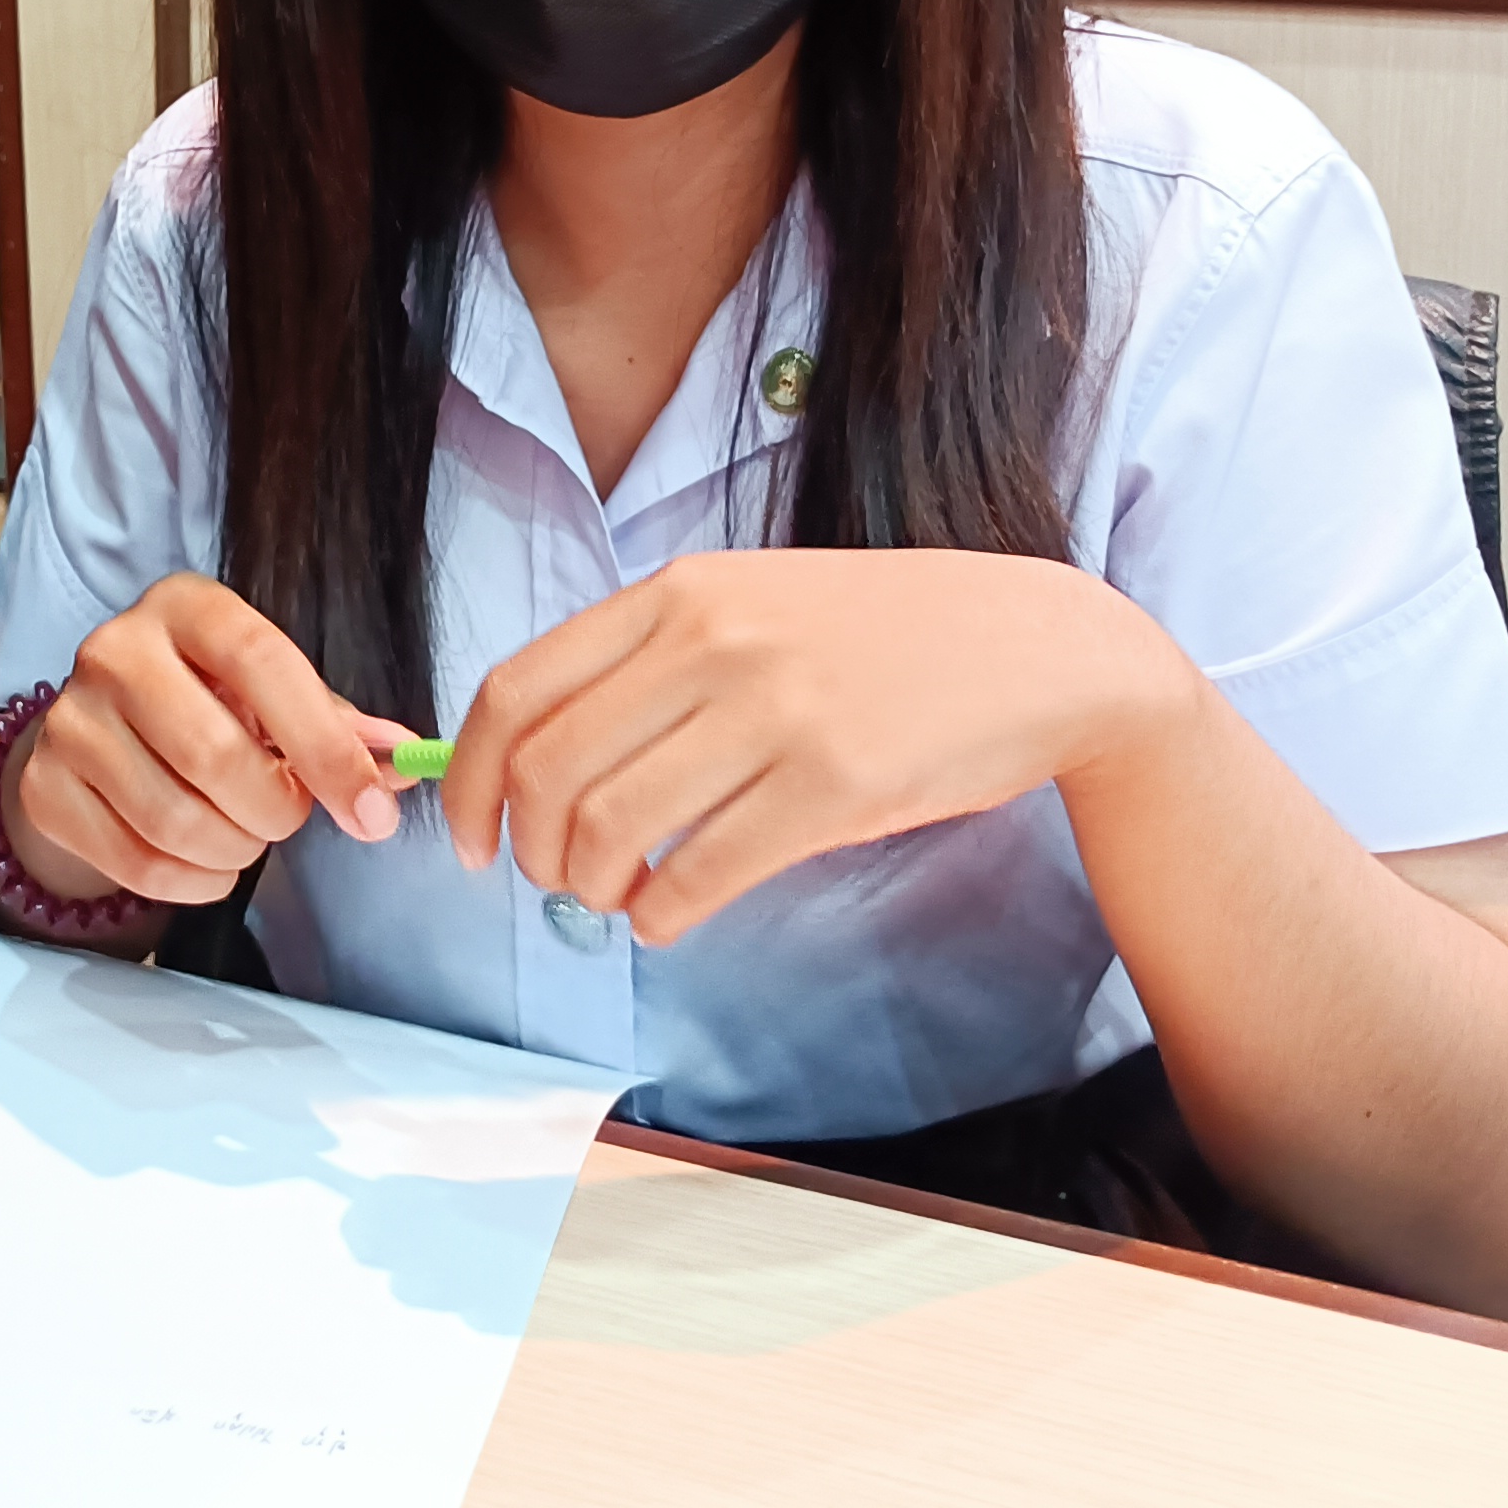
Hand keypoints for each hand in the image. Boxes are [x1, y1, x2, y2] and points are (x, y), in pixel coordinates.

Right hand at [10, 573, 415, 901]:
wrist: (99, 729)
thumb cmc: (208, 700)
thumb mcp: (271, 691)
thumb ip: (337, 724)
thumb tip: (405, 760)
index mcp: (186, 607)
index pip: (263, 662)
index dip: (324, 744)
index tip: (371, 810)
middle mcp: (115, 650)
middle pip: (213, 754)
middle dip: (276, 810)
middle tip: (289, 817)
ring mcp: (69, 719)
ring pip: (174, 819)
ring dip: (235, 852)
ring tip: (244, 837)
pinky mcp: (44, 788)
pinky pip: (136, 862)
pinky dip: (192, 883)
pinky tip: (206, 866)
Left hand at [439, 549, 1198, 942]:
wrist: (1037, 648)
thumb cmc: (881, 639)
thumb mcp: (752, 605)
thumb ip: (650, 661)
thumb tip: (536, 756)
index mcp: (677, 591)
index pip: (519, 690)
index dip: (470, 780)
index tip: (472, 835)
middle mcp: (713, 641)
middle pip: (552, 770)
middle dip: (531, 849)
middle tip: (554, 880)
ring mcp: (775, 712)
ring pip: (615, 828)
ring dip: (593, 888)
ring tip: (617, 898)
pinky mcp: (835, 787)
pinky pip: (702, 874)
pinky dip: (662, 915)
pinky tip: (669, 916)